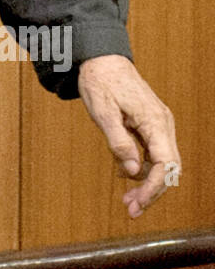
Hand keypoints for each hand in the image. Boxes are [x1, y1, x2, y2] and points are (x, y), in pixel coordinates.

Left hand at [77, 55, 180, 217]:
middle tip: (131, 210)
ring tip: (127, 199)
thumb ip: (119, 142)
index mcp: (155, 121)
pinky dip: (142, 168)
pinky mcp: (151, 125)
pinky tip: (125, 174)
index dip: (154, 187)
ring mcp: (159, 124)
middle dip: (152, 191)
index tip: (137, 204)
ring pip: (161, 163)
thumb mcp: (103, 113)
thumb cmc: (101, 82)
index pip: (166, 164)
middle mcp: (163, 124)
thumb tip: (132, 171)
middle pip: (168, 168)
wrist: (101, 59)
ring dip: (147, 182)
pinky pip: (153, 153)